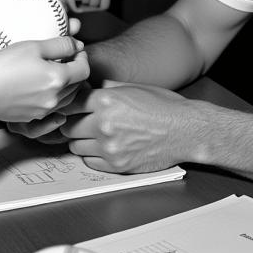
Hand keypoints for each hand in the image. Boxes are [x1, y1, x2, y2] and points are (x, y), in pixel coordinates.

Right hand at [0, 37, 90, 123]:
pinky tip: (42, 86)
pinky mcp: (33, 117)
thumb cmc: (2, 68)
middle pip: (78, 85)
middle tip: (66, 58)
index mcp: (59, 79)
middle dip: (76, 70)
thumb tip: (76, 44)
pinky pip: (53, 107)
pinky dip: (55, 96)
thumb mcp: (33, 46)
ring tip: (55, 71)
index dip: (82, 56)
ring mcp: (44, 110)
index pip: (85, 69)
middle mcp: (56, 98)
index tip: (74, 49)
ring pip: (67, 97)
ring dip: (68, 84)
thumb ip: (60, 45)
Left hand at [58, 82, 191, 172]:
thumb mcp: (133, 87)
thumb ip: (106, 88)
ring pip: (75, 146)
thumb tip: (86, 88)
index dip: (68, 105)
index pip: (70, 104)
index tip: (70, 107)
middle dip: (72, 123)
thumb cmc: (163, 106)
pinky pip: (89, 161)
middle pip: (67, 127)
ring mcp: (109, 147)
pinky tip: (104, 147)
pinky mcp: (115, 165)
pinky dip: (92, 155)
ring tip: (95, 135)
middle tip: (81, 122)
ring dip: (81, 140)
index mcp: (106, 100)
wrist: (185, 130)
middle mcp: (104, 124)